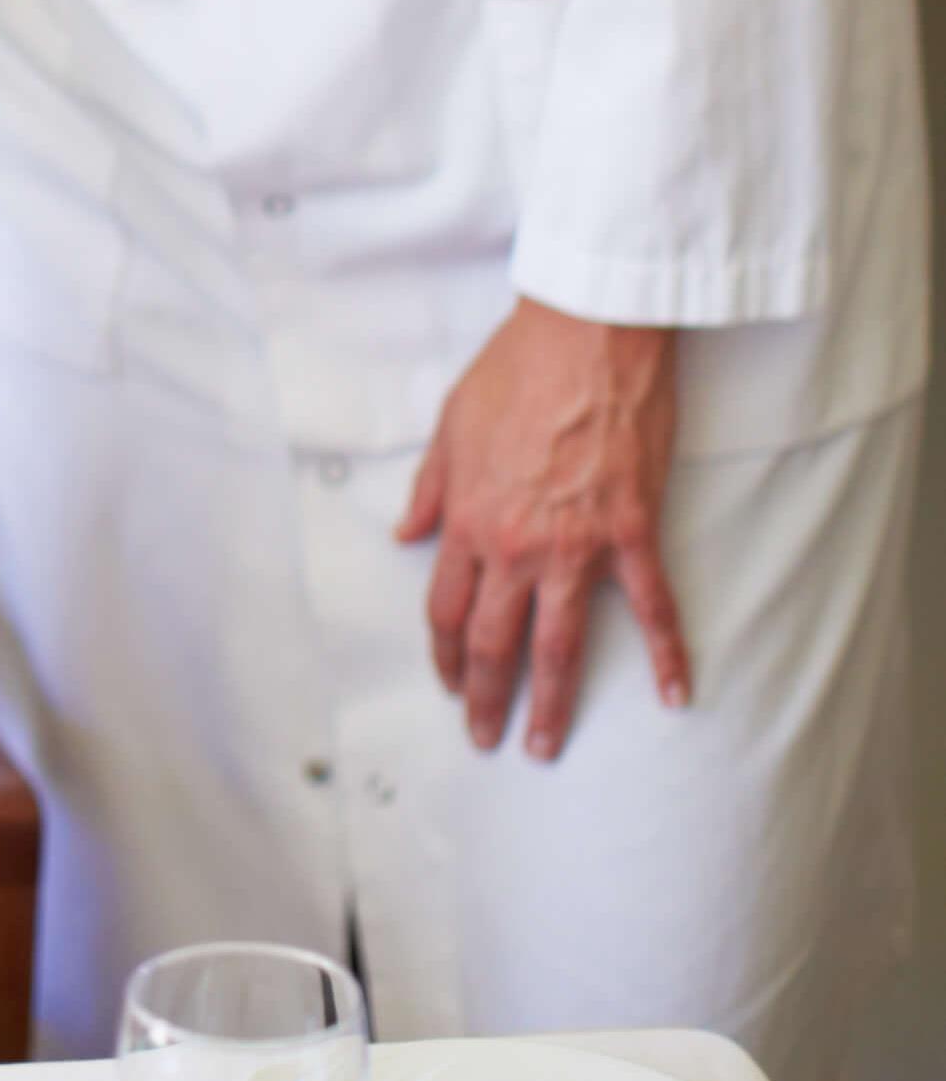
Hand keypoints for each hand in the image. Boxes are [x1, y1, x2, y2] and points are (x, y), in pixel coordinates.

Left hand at [396, 296, 690, 760]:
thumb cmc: (516, 369)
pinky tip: (675, 694)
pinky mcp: (632, 531)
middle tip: (486, 738)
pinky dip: (667, 653)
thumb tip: (406, 533)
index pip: (444, 608)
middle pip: (494, 641)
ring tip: (546, 745)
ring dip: (552, 701)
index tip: (447, 683)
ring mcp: (577, 544)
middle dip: (486, 697)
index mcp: (467, 518)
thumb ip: (429, 487)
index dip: (443, 655)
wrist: (586, 334)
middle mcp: (515, 544)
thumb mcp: (449, 424)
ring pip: (559, 643)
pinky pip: (651, 606)